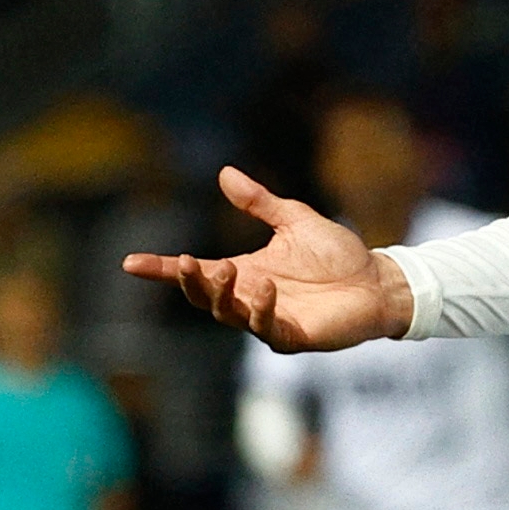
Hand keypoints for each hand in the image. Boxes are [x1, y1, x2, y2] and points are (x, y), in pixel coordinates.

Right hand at [122, 167, 412, 351]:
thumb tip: (225, 173)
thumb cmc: (338, 255)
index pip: (196, 272)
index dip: (162, 269)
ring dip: (221, 295)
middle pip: (205, 296)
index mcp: (246, 272)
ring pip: (229, 314)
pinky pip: (267, 329)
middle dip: (191, 282)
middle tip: (186, 263)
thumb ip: (259, 202)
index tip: (130, 263)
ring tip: (224, 270)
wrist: (378, 280)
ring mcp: (269, 319)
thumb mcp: (294, 220)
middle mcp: (250, 297)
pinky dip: (261, 310)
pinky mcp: (293, 335)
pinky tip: (264, 289)